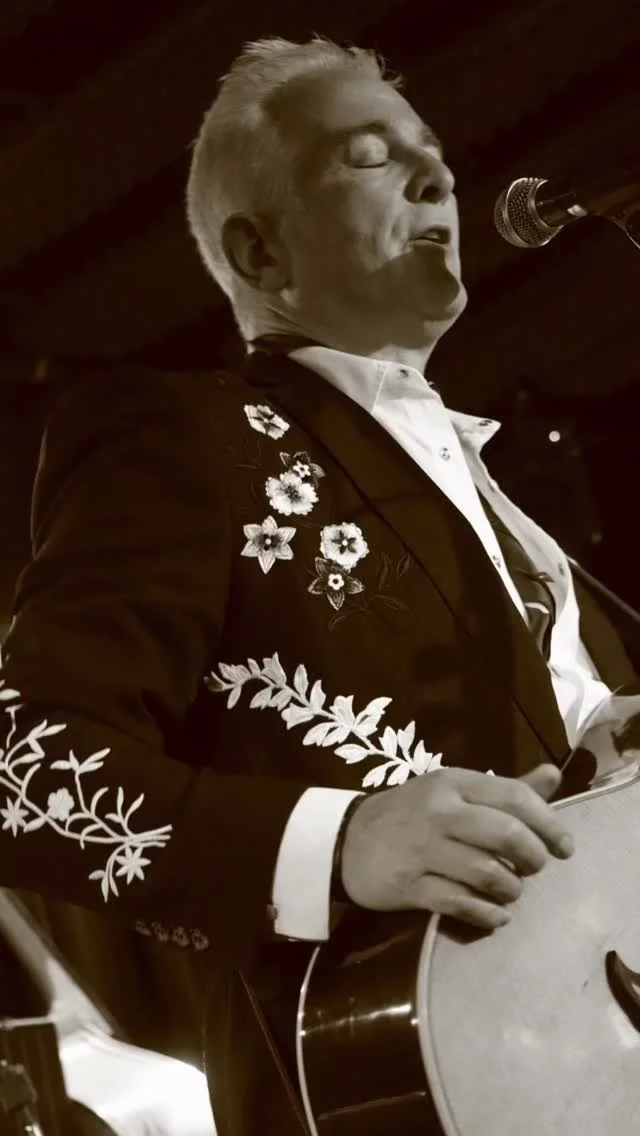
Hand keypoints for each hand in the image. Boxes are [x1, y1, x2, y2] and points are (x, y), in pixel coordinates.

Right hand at [339, 764, 573, 930]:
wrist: (346, 840)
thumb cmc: (410, 814)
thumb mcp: (452, 791)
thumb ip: (504, 789)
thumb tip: (554, 775)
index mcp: (453, 783)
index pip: (514, 796)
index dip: (548, 823)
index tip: (565, 847)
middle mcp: (439, 812)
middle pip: (506, 834)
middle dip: (533, 857)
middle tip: (535, 868)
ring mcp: (423, 849)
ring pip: (488, 872)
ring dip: (511, 888)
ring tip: (511, 891)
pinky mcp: (410, 886)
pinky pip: (461, 904)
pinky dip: (487, 914)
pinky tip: (496, 916)